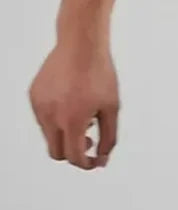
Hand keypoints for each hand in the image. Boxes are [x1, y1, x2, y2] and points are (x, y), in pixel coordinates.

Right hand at [29, 39, 119, 169]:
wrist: (81, 45)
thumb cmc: (99, 73)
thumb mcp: (112, 108)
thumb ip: (109, 136)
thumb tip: (103, 156)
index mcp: (72, 120)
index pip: (74, 157)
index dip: (87, 164)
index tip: (96, 162)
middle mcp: (51, 115)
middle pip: (57, 153)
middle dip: (74, 154)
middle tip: (90, 144)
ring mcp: (38, 105)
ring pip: (49, 135)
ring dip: (66, 135)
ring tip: (84, 118)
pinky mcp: (33, 96)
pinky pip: (43, 118)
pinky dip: (57, 120)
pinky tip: (72, 105)